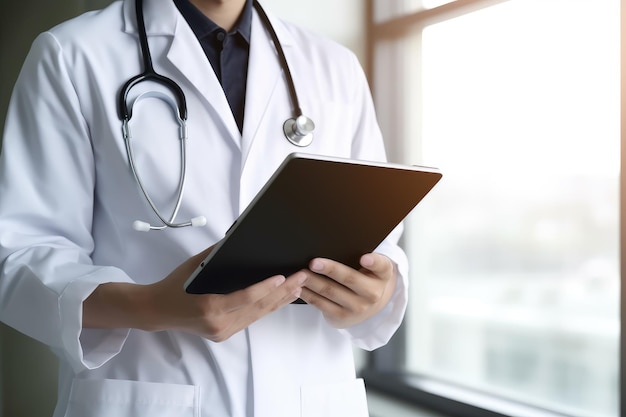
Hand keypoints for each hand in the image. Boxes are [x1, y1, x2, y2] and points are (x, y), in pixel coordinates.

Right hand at [83, 246, 307, 341]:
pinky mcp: (224, 335)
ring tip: (299, 287)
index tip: (283, 277)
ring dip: (280, 301)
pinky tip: (281, 298)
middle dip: (283, 292)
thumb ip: (216, 255)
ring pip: (258, 315)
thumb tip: (236, 240)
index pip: (245, 298)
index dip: (265, 288)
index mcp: (209, 308)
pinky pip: (251, 319)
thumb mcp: (193, 266)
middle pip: (257, 308)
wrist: (156, 312)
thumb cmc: (173, 285)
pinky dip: (267, 307)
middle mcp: (218, 324)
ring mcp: (222, 332)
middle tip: (302, 277)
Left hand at [298, 253, 396, 328]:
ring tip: (301, 274)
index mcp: (382, 275)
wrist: (368, 306)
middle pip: (350, 278)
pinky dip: (308, 295)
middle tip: (314, 262)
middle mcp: (373, 293)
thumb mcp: (371, 268)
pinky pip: (322, 304)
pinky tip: (299, 287)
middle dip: (330, 269)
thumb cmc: (366, 278)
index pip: (381, 266)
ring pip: (331, 291)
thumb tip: (331, 243)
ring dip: (313, 282)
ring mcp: (358, 307)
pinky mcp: (342, 317)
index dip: (373, 261)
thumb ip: (359, 256)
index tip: (364, 257)